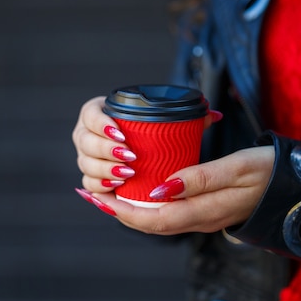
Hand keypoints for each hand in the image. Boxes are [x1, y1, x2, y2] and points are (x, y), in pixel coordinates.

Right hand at [71, 96, 222, 193]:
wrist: (133, 144)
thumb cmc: (148, 128)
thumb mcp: (165, 119)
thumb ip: (188, 115)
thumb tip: (214, 115)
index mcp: (98, 112)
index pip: (90, 115)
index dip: (101, 124)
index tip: (122, 133)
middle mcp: (86, 133)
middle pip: (85, 142)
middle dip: (106, 150)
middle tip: (131, 157)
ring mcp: (86, 155)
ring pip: (85, 164)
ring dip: (104, 170)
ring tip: (127, 174)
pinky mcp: (91, 176)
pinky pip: (89, 183)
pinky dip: (100, 186)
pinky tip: (115, 188)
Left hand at [87, 145, 274, 234]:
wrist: (293, 187)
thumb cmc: (268, 172)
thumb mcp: (237, 168)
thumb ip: (199, 178)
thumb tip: (160, 189)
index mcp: (205, 212)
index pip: (154, 219)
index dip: (124, 211)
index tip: (102, 196)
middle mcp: (200, 220)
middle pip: (150, 224)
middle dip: (118, 212)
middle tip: (93, 194)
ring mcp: (202, 218)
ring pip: (157, 220)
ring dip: (129, 210)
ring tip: (106, 193)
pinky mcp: (204, 211)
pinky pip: (168, 213)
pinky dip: (146, 205)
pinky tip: (138, 192)